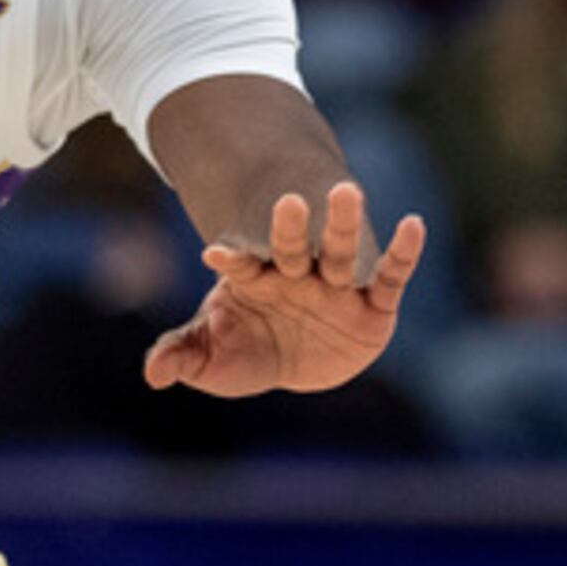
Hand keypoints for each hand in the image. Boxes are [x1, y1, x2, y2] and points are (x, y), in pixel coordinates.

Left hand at [143, 182, 422, 395]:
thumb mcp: (211, 357)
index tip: (214, 256)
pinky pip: (391, 277)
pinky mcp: (374, 307)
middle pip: (294, 247)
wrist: (298, 363)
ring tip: (346, 192)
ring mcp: (337, 288)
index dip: (232, 260)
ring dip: (343, 225)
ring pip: (341, 252)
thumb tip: (152, 373)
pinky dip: (403, 253)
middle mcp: (299, 277)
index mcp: (257, 281)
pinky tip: (414, 224)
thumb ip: (182, 355)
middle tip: (290, 202)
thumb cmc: (249, 350)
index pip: (243, 265)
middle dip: (292, 228)